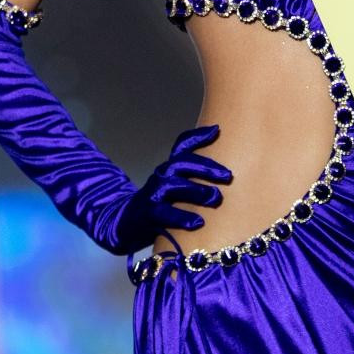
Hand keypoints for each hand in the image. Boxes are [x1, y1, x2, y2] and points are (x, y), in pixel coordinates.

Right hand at [115, 123, 232, 250]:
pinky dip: (181, 217)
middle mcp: (161, 176)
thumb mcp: (175, 188)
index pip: (182, 146)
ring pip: (174, 186)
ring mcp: (153, 194)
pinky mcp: (148, 214)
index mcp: (169, 168)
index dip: (198, 136)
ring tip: (216, 198)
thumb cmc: (160, 205)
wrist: (125, 224)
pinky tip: (198, 222)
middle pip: (181, 163)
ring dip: (197, 190)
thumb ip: (195, 179)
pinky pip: (164, 213)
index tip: (218, 130)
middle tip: (227, 176)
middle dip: (205, 167)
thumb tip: (225, 170)